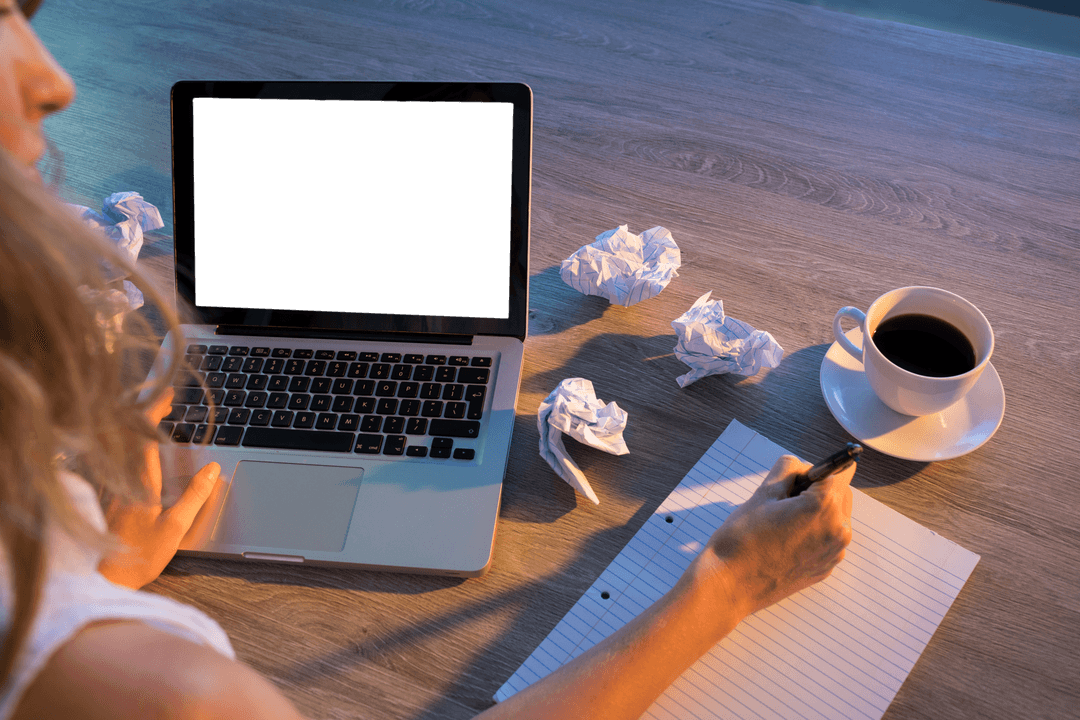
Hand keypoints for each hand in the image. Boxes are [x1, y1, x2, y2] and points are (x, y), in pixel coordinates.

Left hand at [98, 389, 221, 588]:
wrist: (103, 581)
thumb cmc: (138, 558)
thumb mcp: (175, 529)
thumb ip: (195, 497)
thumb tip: (212, 471)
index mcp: (139, 484)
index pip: (143, 436)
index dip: (153, 411)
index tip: (167, 396)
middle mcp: (121, 481)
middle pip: (127, 435)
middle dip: (145, 413)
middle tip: (164, 402)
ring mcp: (111, 490)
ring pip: (119, 448)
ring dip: (136, 428)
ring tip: (154, 419)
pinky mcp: (107, 500)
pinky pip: (117, 462)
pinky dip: (130, 446)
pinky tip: (140, 452)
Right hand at [690, 454, 853, 620]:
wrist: (730, 586)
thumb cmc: (742, 540)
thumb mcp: (763, 492)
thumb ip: (789, 468)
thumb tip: (804, 468)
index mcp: (823, 508)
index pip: (838, 471)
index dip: (815, 470)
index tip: (799, 475)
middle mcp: (838, 531)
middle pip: (841, 493)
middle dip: (819, 489)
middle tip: (783, 499)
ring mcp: (834, 553)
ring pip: (835, 516)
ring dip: (817, 511)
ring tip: (782, 522)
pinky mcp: (826, 568)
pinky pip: (828, 538)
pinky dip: (813, 532)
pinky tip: (785, 540)